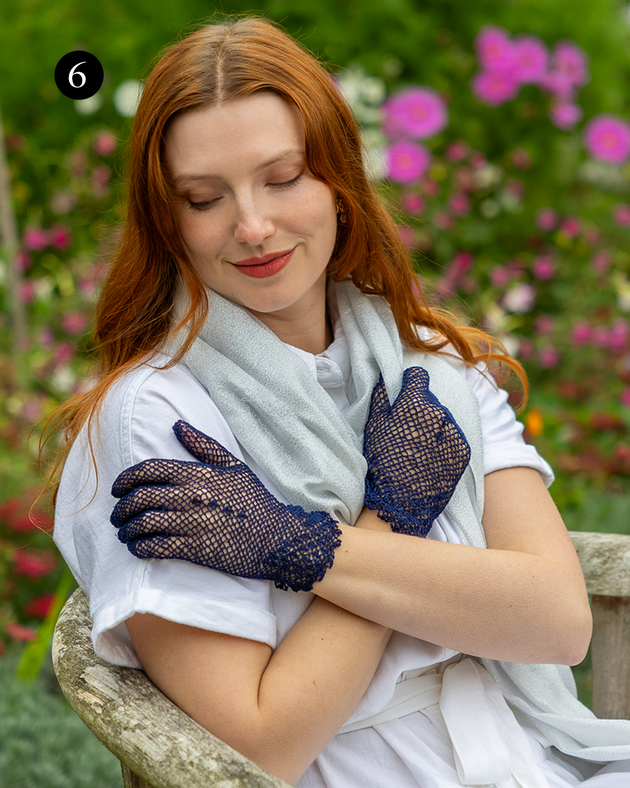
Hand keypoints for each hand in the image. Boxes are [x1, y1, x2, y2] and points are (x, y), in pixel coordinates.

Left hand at [111, 421, 341, 591]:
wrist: (277, 538)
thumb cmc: (255, 500)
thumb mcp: (233, 466)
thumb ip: (203, 445)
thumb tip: (177, 425)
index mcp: (198, 474)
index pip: (148, 470)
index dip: (124, 479)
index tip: (116, 489)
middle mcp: (191, 496)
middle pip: (139, 497)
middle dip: (120, 507)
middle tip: (116, 515)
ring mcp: (192, 523)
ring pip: (143, 523)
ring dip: (127, 530)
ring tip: (124, 534)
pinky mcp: (194, 549)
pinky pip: (155, 546)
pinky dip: (139, 548)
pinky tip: (137, 548)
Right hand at [363, 367, 470, 536]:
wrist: (401, 502)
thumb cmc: (382, 462)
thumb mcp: (374, 426)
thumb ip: (381, 396)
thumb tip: (385, 377)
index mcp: (416, 402)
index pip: (418, 376)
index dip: (409, 384)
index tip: (403, 395)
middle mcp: (440, 412)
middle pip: (430, 399)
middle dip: (419, 408)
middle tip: (406, 431)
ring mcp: (454, 432)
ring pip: (443, 418)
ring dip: (433, 426)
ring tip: (417, 447)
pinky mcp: (463, 450)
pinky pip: (453, 436)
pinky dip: (443, 442)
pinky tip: (429, 457)